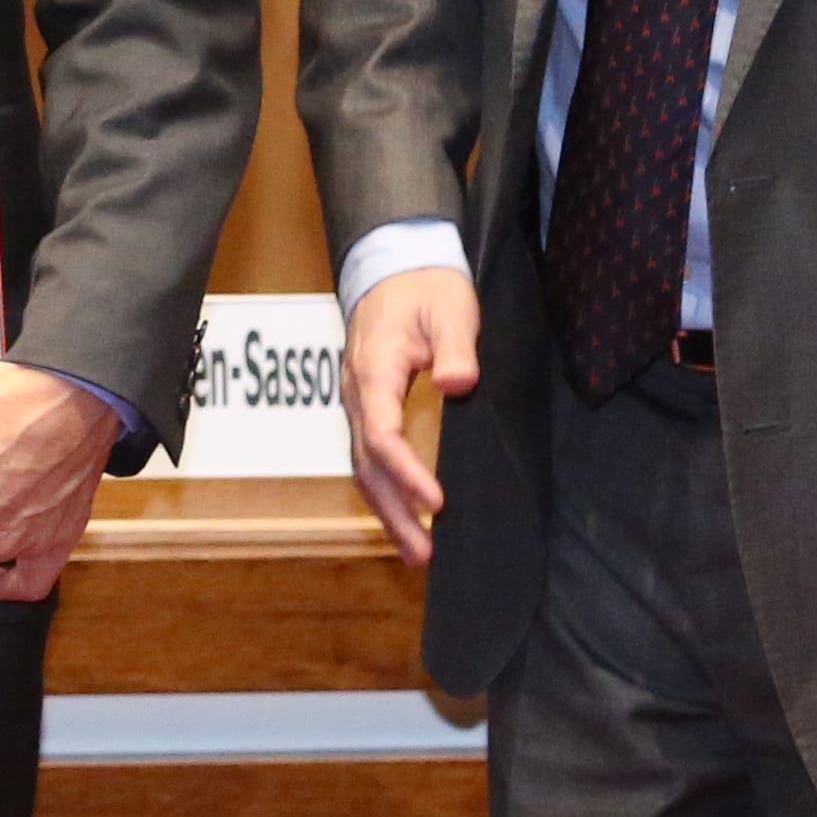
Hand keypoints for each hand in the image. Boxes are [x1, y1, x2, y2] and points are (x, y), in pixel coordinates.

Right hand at [343, 263, 480, 569]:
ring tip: (417, 550)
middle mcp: (358, 392)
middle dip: (393, 511)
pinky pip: (369, 455)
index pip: (382, 435)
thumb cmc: (426, 286)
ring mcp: (359, 400)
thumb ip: (456, 347)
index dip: (407, 473)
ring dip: (387, 510)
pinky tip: (406, 513)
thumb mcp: (450, 309)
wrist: (395, 263)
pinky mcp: (368, 404)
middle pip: (366, 464)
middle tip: (424, 553)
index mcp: (375, 370)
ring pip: (363, 466)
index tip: (438, 501)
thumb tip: (458, 384)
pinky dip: (385, 490)